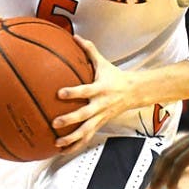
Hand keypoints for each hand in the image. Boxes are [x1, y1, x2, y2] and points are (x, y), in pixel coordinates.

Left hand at [52, 36, 145, 152]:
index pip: (86, 91)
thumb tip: (74, 36)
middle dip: (70, 120)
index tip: (60, 93)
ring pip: (86, 131)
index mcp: (101, 89)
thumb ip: (88, 50)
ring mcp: (101, 117)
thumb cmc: (115, 76)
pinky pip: (87, 138)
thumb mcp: (103, 63)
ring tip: (57, 143)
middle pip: (85, 115)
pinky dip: (75, 146)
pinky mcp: (101, 124)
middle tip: (55, 123)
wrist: (134, 92)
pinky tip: (62, 151)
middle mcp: (101, 105)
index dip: (74, 92)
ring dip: (72, 139)